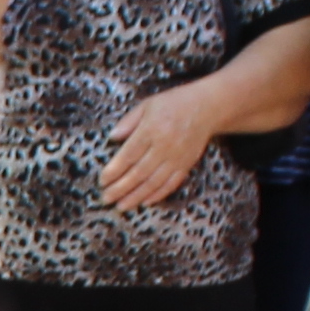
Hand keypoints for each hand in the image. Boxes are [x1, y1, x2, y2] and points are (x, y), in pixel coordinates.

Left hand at [95, 86, 222, 211]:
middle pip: (139, 172)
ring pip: (154, 182)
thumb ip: (128, 121)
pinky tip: (144, 202)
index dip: (114, 170)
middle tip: (106, 198)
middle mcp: (164, 146)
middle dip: (121, 188)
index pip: (129, 155)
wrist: (207, 108)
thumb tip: (112, 137)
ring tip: (121, 206)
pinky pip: (171, 184)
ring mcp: (177, 158)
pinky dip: (157, 195)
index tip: (102, 181)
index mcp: (151, 130)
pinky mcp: (187, 165)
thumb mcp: (147, 105)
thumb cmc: (173, 104)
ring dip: (136, 197)